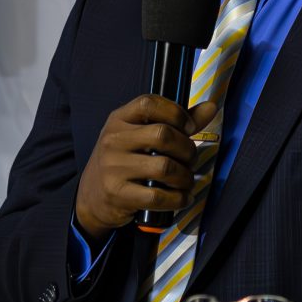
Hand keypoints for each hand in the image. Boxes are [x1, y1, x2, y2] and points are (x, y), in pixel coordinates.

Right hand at [74, 95, 219, 241]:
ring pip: (164, 167)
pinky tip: (181, 197)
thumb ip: (175, 122)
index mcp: (119, 119)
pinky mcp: (117, 193)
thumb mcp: (140, 136)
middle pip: (162, 135)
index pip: (148, 103)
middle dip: (187, 149)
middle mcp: (113, 140)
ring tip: (186, 180)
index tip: (189, 127)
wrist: (91, 196)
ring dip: (185, 176)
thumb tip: (210, 107)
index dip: (176, 112)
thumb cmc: (123, 162)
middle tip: (190, 159)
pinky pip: (157, 196)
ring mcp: (113, 167)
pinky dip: (177, 199)